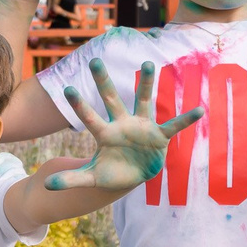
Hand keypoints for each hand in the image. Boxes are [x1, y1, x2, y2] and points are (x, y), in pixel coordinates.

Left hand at [41, 59, 202, 192]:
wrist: (133, 175)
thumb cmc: (111, 173)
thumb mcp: (92, 178)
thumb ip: (72, 180)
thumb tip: (47, 186)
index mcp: (105, 135)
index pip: (90, 119)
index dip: (80, 106)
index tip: (67, 88)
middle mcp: (122, 125)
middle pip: (111, 100)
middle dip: (103, 82)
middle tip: (94, 60)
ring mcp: (142, 127)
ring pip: (143, 101)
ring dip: (146, 84)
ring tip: (149, 64)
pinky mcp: (159, 136)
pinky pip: (174, 126)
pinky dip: (186, 120)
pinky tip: (199, 110)